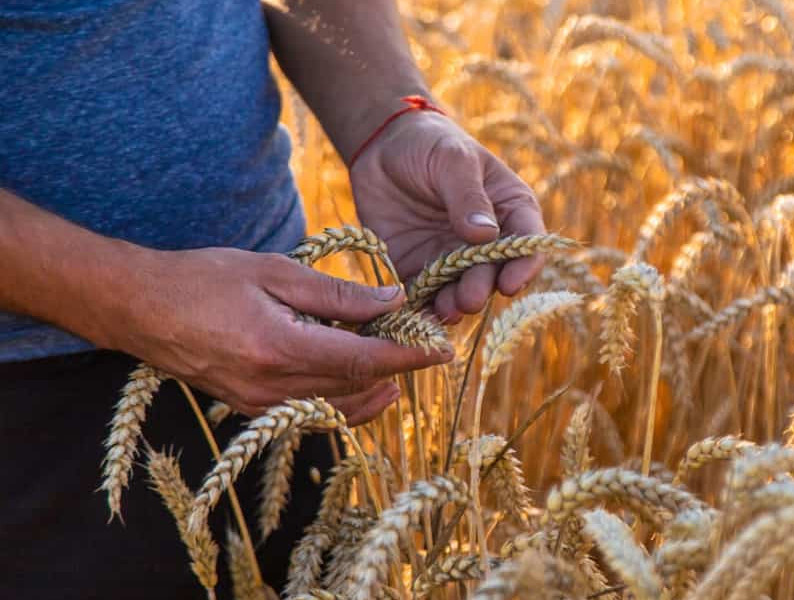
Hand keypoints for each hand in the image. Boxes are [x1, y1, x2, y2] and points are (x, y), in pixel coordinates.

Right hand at [95, 247, 450, 424]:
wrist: (138, 308)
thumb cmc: (202, 279)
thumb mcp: (274, 271)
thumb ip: (336, 293)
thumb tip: (392, 302)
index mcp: (279, 349)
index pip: (363, 361)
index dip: (408, 358)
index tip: (442, 349)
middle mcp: (271, 387)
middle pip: (356, 387)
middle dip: (397, 369)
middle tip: (425, 345)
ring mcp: (260, 406)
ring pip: (338, 406)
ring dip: (375, 387)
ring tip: (402, 363)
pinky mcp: (252, 410)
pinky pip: (313, 412)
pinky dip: (345, 399)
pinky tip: (362, 380)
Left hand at [350, 109, 546, 322]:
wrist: (383, 147)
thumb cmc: (430, 144)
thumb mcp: (452, 160)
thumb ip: (468, 195)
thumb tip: (485, 235)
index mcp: (510, 210)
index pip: (527, 243)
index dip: (523, 267)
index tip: (510, 284)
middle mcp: (488, 242)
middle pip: (494, 273)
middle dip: (483, 288)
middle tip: (468, 298)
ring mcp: (454, 258)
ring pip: (462, 290)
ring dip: (456, 303)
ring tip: (445, 310)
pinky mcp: (420, 269)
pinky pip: (425, 295)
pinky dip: (423, 307)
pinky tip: (416, 315)